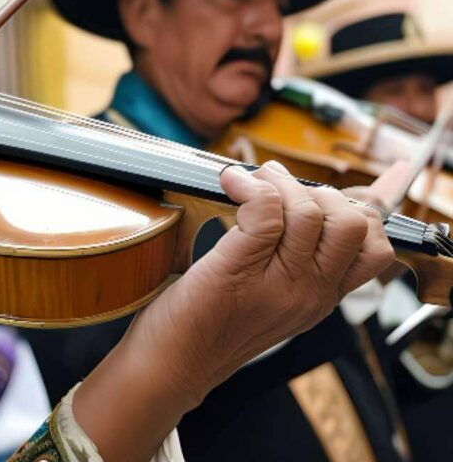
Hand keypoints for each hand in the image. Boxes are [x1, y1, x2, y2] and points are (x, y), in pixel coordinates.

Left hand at [130, 160, 394, 403]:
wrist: (172, 364)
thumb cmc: (209, 322)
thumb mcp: (269, 295)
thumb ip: (293, 261)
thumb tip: (297, 205)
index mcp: (322, 298)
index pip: (374, 249)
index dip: (357, 209)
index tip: (315, 194)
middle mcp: (311, 293)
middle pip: (354, 224)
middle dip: (319, 190)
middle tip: (276, 187)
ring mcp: (279, 285)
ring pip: (311, 213)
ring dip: (279, 182)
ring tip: (249, 182)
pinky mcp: (239, 270)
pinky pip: (265, 212)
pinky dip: (250, 186)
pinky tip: (230, 184)